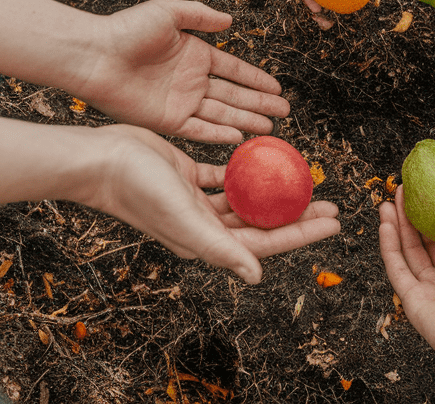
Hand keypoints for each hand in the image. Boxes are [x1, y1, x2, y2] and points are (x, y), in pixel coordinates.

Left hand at [71, 0, 289, 142]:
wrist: (94, 55)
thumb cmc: (126, 30)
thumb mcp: (168, 13)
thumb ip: (200, 16)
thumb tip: (230, 21)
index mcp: (194, 54)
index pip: (234, 70)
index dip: (257, 79)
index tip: (277, 87)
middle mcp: (190, 81)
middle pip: (234, 95)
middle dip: (260, 104)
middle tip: (284, 112)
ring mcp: (180, 102)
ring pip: (222, 114)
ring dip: (246, 121)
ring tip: (270, 128)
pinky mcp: (166, 120)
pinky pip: (199, 129)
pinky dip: (218, 134)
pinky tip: (239, 138)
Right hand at [83, 124, 340, 283]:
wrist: (99, 160)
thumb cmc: (139, 191)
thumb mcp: (185, 220)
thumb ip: (222, 248)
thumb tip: (258, 276)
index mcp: (205, 241)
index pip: (265, 242)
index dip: (302, 234)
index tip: (335, 222)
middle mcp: (202, 224)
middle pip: (260, 222)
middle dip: (296, 215)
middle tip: (330, 202)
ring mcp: (194, 200)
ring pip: (244, 199)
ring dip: (273, 193)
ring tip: (303, 181)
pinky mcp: (185, 174)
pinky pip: (221, 173)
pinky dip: (242, 168)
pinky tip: (262, 158)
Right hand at [378, 186, 434, 374]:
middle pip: (429, 240)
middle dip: (418, 214)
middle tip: (410, 188)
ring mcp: (433, 290)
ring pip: (409, 250)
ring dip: (398, 224)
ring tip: (392, 197)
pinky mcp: (415, 302)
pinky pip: (397, 269)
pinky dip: (389, 245)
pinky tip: (386, 222)